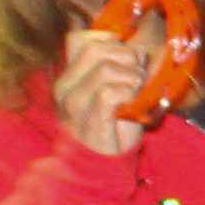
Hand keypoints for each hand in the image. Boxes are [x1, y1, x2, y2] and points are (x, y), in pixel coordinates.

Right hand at [53, 21, 157, 159]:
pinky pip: (110, 92)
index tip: (128, 60)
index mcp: (70, 76)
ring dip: (131, 78)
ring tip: (135, 93)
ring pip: (106, 69)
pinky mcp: (90, 119)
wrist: (101, 163)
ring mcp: (75, 104)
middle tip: (136, 78)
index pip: (85, 41)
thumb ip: (125, 66)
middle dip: (127, 59)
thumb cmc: (111, 124)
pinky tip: (130, 105)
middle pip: (98, 49)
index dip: (113, 43)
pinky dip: (128, 94)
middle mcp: (66, 87)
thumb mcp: (116, 88)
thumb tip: (139, 48)